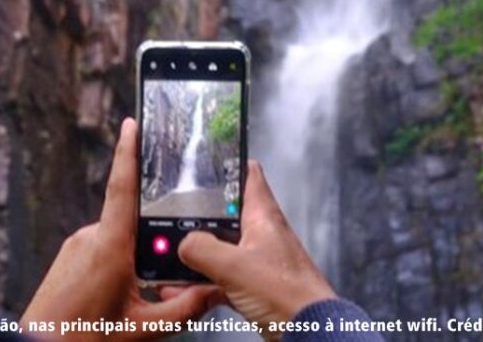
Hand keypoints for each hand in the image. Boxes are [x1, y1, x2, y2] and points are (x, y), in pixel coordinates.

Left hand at [21, 118, 220, 339]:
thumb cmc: (81, 341)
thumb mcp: (143, 329)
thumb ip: (184, 308)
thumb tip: (214, 292)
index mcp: (109, 246)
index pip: (122, 187)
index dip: (128, 152)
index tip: (132, 124)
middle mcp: (89, 239)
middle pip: (132, 223)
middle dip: (151, 245)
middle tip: (153, 283)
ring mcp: (75, 249)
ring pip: (118, 242)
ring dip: (133, 263)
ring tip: (131, 303)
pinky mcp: (67, 260)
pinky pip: (101, 252)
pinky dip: (116, 269)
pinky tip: (116, 300)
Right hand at [177, 161, 335, 333]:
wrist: (309, 332)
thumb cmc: (289, 295)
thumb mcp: (233, 266)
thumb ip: (201, 249)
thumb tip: (182, 244)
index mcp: (263, 216)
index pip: (247, 173)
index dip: (227, 163)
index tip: (205, 159)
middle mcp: (262, 233)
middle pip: (226, 213)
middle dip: (198, 218)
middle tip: (174, 219)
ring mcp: (259, 260)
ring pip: (221, 247)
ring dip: (198, 254)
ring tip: (173, 261)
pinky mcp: (255, 285)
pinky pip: (223, 277)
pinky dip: (204, 282)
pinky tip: (188, 290)